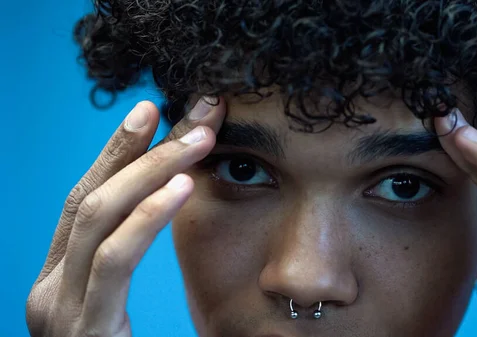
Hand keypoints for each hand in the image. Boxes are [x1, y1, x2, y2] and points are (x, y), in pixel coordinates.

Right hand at [26, 98, 225, 336]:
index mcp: (62, 282)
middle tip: (195, 109)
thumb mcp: (117, 312)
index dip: (119, 152)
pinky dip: (148, 219)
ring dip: (152, 169)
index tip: (156, 111)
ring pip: (101, 217)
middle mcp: (50, 290)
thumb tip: (169, 205)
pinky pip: (114, 262)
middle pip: (95, 196)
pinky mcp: (80, 331)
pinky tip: (182, 187)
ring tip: (200, 136)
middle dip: (145, 147)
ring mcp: (58, 311)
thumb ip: (125, 265)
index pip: (89, 200)